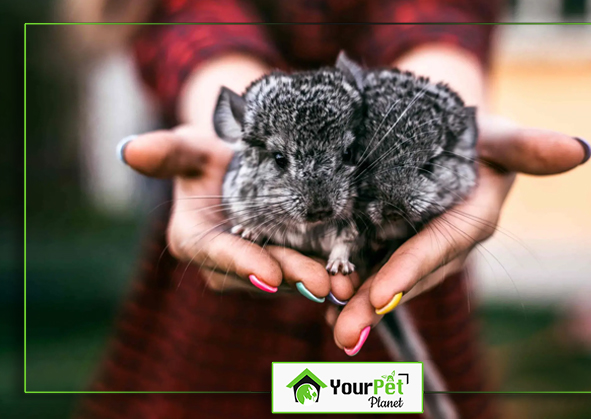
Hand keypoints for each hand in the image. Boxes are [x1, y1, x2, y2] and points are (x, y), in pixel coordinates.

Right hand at [120, 126, 357, 301]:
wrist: (237, 166)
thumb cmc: (208, 156)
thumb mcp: (188, 148)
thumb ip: (166, 153)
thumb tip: (129, 150)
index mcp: (195, 240)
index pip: (219, 253)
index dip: (243, 263)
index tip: (269, 271)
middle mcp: (225, 264)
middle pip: (262, 272)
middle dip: (292, 278)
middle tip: (323, 283)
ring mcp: (258, 267)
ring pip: (290, 278)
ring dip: (318, 282)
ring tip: (347, 283)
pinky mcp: (286, 265)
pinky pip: (308, 273)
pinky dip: (331, 277)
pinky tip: (355, 281)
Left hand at [329, 114, 590, 354]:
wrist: (455, 136)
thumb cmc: (478, 132)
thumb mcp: (499, 133)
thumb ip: (529, 145)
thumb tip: (580, 150)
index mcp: (472, 219)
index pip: (439, 247)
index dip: (411, 270)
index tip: (380, 295)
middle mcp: (445, 243)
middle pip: (408, 274)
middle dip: (375, 304)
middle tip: (344, 332)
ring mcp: (417, 244)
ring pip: (387, 277)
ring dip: (358, 304)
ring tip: (330, 325)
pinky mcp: (393, 239)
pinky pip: (372, 265)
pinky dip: (351, 286)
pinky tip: (326, 303)